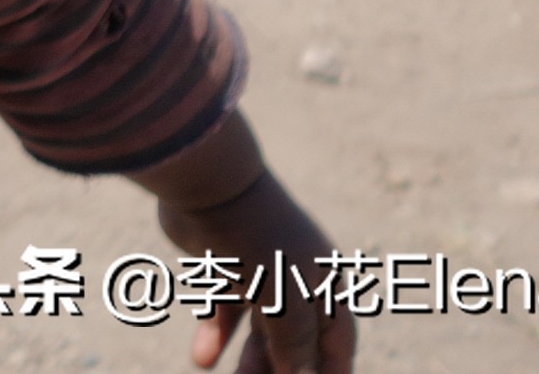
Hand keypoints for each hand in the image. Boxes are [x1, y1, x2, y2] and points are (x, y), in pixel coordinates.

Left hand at [156, 174, 357, 373]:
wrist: (208, 183)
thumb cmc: (258, 239)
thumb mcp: (284, 297)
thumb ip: (295, 343)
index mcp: (325, 283)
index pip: (337, 340)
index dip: (332, 370)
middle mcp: (296, 278)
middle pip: (296, 341)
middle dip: (283, 371)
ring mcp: (259, 272)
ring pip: (259, 330)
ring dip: (249, 361)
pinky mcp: (223, 265)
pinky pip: (223, 309)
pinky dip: (215, 334)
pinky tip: (201, 360)